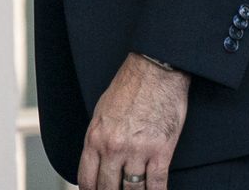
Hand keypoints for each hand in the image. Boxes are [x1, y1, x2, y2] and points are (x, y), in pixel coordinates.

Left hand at [77, 53, 189, 189]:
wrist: (155, 70)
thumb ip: (98, 139)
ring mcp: (138, 151)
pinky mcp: (161, 150)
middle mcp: (114, 148)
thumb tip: (97, 161)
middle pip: (108, 189)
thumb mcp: (101, 112)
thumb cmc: (130, 86)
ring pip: (132, 189)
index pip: (87, 180)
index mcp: (96, 138)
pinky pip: (156, 184)